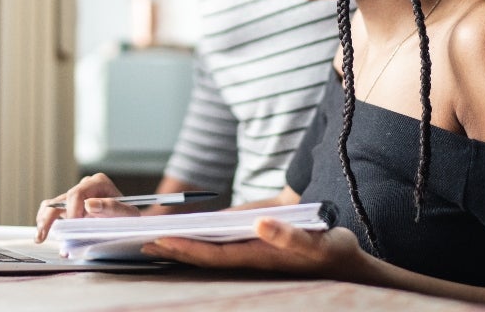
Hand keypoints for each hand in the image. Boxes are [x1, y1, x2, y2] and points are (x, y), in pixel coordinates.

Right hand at [35, 173, 139, 242]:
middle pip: (61, 199)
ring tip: (40, 236)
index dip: (72, 210)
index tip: (74, 224)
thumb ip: (112, 208)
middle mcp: (84, 187)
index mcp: (98, 183)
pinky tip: (42, 235)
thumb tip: (89, 204)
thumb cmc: (129, 217)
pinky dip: (45, 222)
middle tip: (46, 234)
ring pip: (52, 205)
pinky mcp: (69, 209)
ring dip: (44, 220)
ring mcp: (75, 197)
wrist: (129, 222)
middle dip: (51, 217)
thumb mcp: (128, 213)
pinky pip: (51, 211)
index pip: (77, 194)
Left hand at [140, 218, 370, 281]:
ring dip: (177, 243)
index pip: (213, 254)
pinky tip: (176, 233)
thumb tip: (260, 225)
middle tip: (139, 241)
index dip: (186, 248)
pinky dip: (193, 237)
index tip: (160, 240)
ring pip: (204, 249)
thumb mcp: (317, 242)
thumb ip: (289, 236)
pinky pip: (215, 243)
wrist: (345, 260)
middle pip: (200, 253)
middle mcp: (246, 258)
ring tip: (146, 237)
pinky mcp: (249, 246)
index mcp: (257, 257)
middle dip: (170, 247)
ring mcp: (246, 253)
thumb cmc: (331, 251)